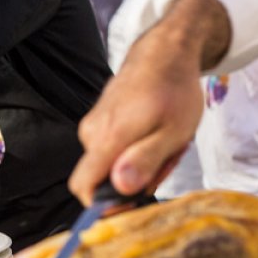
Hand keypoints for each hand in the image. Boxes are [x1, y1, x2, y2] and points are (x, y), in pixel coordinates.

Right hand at [70, 31, 207, 203]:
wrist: (165, 52)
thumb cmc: (174, 90)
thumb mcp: (173, 132)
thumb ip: (145, 161)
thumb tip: (119, 188)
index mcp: (108, 138)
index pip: (83, 186)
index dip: (103, 205)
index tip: (133, 203)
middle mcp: (92, 133)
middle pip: (103, 178)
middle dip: (134, 180)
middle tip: (166, 160)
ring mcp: (93, 125)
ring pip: (111, 163)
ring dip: (139, 163)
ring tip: (165, 142)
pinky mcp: (99, 120)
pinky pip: (112, 148)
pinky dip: (135, 149)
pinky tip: (156, 132)